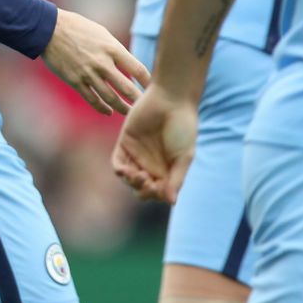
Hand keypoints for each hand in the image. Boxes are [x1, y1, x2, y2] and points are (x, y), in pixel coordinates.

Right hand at [41, 9, 149, 115]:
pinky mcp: (75, 81)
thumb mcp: (102, 33)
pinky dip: (102, 108)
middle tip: (144, 106)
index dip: (148, 82)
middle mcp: (103, 63)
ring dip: (121, 107)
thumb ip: (115, 49)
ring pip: (110, 98)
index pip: (138, 69)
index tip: (153, 88)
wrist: (49, 30)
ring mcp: (89, 74)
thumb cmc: (78, 27)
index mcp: (112, 48)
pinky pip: (92, 99)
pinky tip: (108, 112)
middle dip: (137, 99)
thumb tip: (127, 64)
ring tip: (128, 112)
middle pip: (126, 88)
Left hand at [111, 86, 198, 202]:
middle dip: (144, 191)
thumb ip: (177, 179)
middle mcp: (151, 164)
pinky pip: (118, 163)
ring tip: (139, 175)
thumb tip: (171, 202)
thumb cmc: (183, 127)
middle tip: (148, 181)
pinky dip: (120, 171)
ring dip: (132, 182)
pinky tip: (126, 171)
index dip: (157, 195)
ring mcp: (137, 154)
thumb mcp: (184, 156)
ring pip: (128, 179)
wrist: (171, 99)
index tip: (160, 187)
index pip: (158, 192)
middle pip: (141, 189)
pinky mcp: (125, 143)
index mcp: (167, 169)